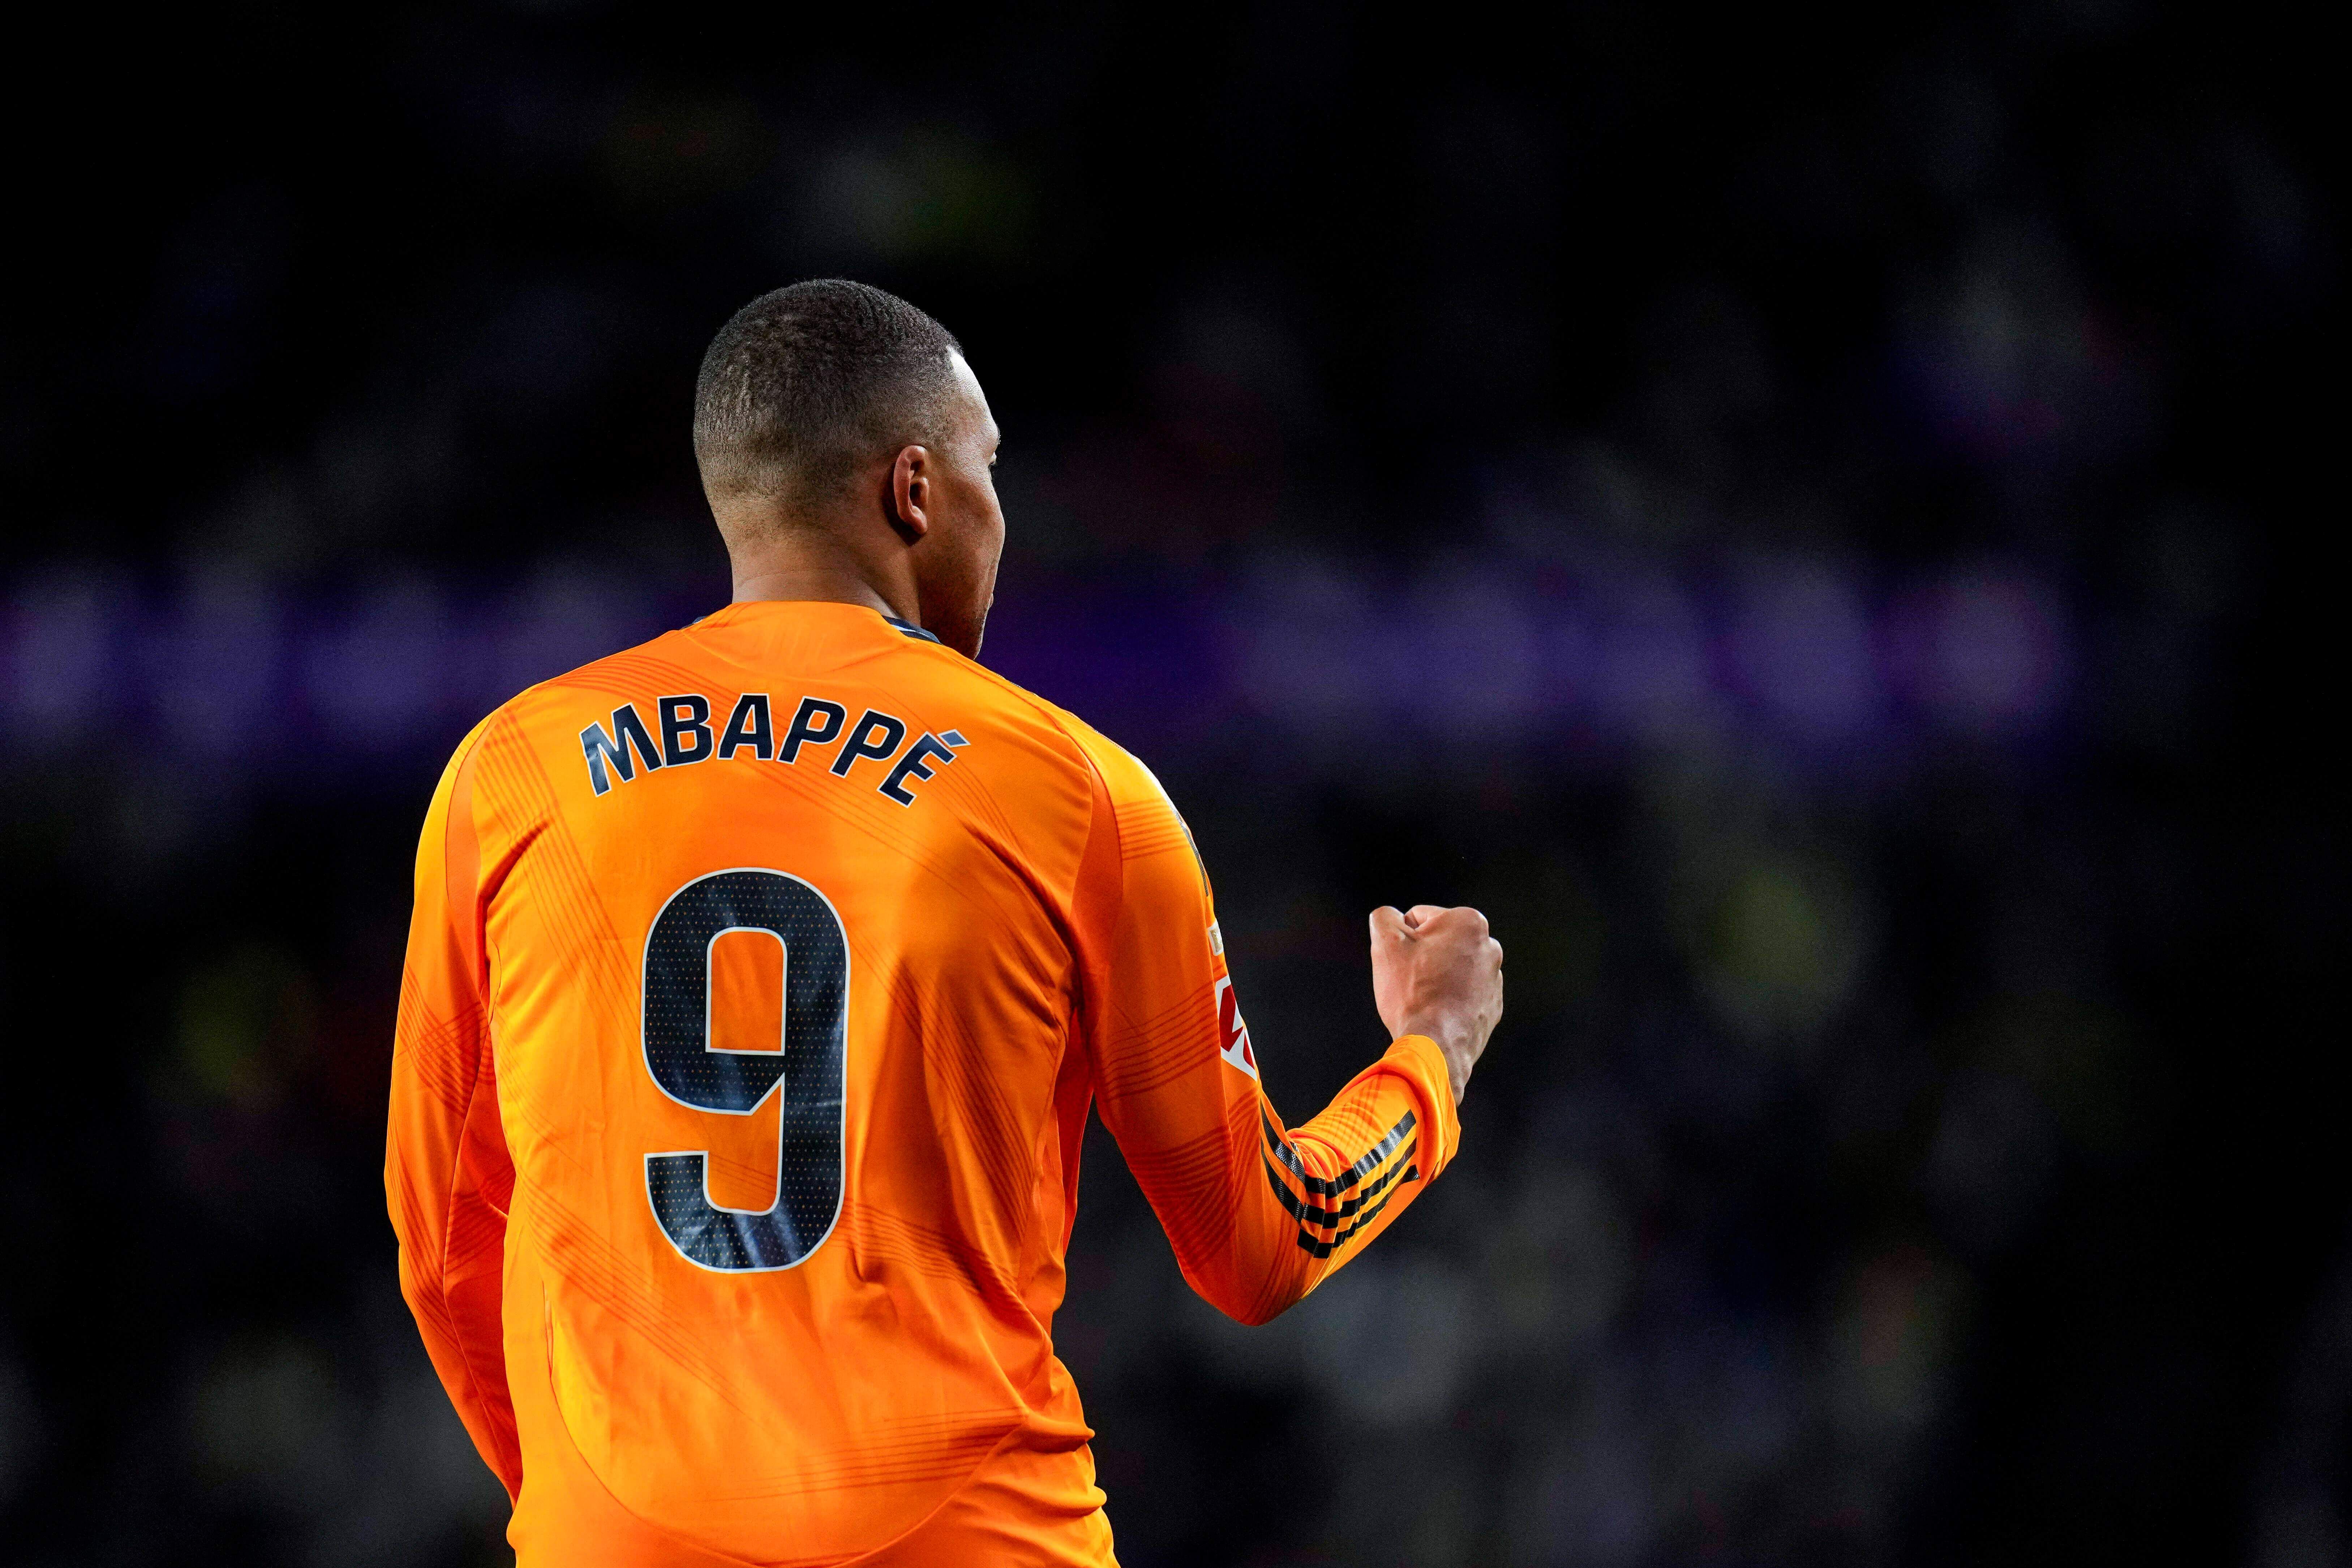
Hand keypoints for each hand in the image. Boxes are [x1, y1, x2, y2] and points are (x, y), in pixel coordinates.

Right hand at [1369, 905, 1503, 1104]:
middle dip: (1422, 956)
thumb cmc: (1411, 992)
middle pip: (1438, 943)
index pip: (1419, 917)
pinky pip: (1462, 994)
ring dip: (1435, 978)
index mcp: (1469, 922)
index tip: (1402, 961)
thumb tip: (1390, 917)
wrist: (1435, 1045)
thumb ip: (1384, 917)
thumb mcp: (1386, 942)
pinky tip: (1435, 1013)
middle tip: (1410, 980)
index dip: (1401, 939)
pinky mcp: (1491, 1007)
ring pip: (1449, 969)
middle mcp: (1490, 947)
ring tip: (1423, 999)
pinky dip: (1448, 1000)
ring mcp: (1494, 979)